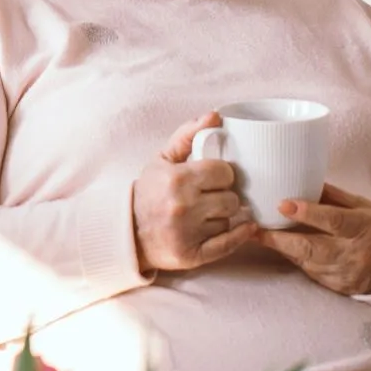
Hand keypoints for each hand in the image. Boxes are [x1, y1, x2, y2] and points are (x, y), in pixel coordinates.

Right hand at [132, 112, 258, 271]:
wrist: (127, 231)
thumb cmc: (149, 191)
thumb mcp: (162, 159)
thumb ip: (188, 135)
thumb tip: (215, 115)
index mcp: (176, 179)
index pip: (225, 172)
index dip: (222, 174)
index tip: (214, 178)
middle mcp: (182, 206)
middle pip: (232, 199)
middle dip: (224, 196)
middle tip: (211, 197)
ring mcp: (187, 233)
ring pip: (230, 221)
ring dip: (223, 217)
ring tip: (207, 215)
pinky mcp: (192, 256)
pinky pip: (230, 244)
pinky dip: (239, 237)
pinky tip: (243, 229)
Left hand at [255, 183, 370, 294]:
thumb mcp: (362, 205)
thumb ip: (332, 196)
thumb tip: (299, 178)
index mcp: (365, 227)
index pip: (334, 220)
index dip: (308, 213)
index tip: (282, 204)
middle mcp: (357, 254)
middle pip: (312, 248)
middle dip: (279, 239)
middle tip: (253, 229)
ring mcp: (348, 274)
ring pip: (307, 262)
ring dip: (283, 248)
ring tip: (260, 235)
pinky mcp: (341, 288)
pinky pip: (311, 273)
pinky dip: (296, 260)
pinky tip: (286, 248)